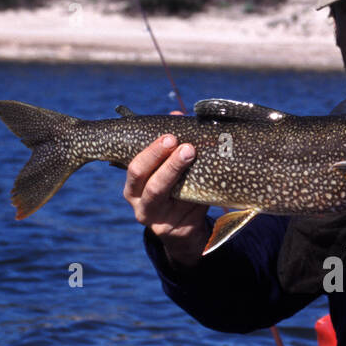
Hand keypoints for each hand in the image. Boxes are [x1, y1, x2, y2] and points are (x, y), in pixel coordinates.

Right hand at [124, 114, 209, 266]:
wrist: (183, 231)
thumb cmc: (174, 193)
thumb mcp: (167, 172)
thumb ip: (170, 148)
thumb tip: (177, 115)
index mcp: (133, 186)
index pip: (135, 167)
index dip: (151, 151)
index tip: (170, 136)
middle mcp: (139, 203)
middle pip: (147, 182)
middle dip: (165, 161)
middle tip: (186, 146)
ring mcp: (155, 220)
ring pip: (165, 194)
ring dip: (178, 172)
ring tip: (192, 154)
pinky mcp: (173, 231)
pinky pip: (189, 209)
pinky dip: (200, 192)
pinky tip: (211, 179)